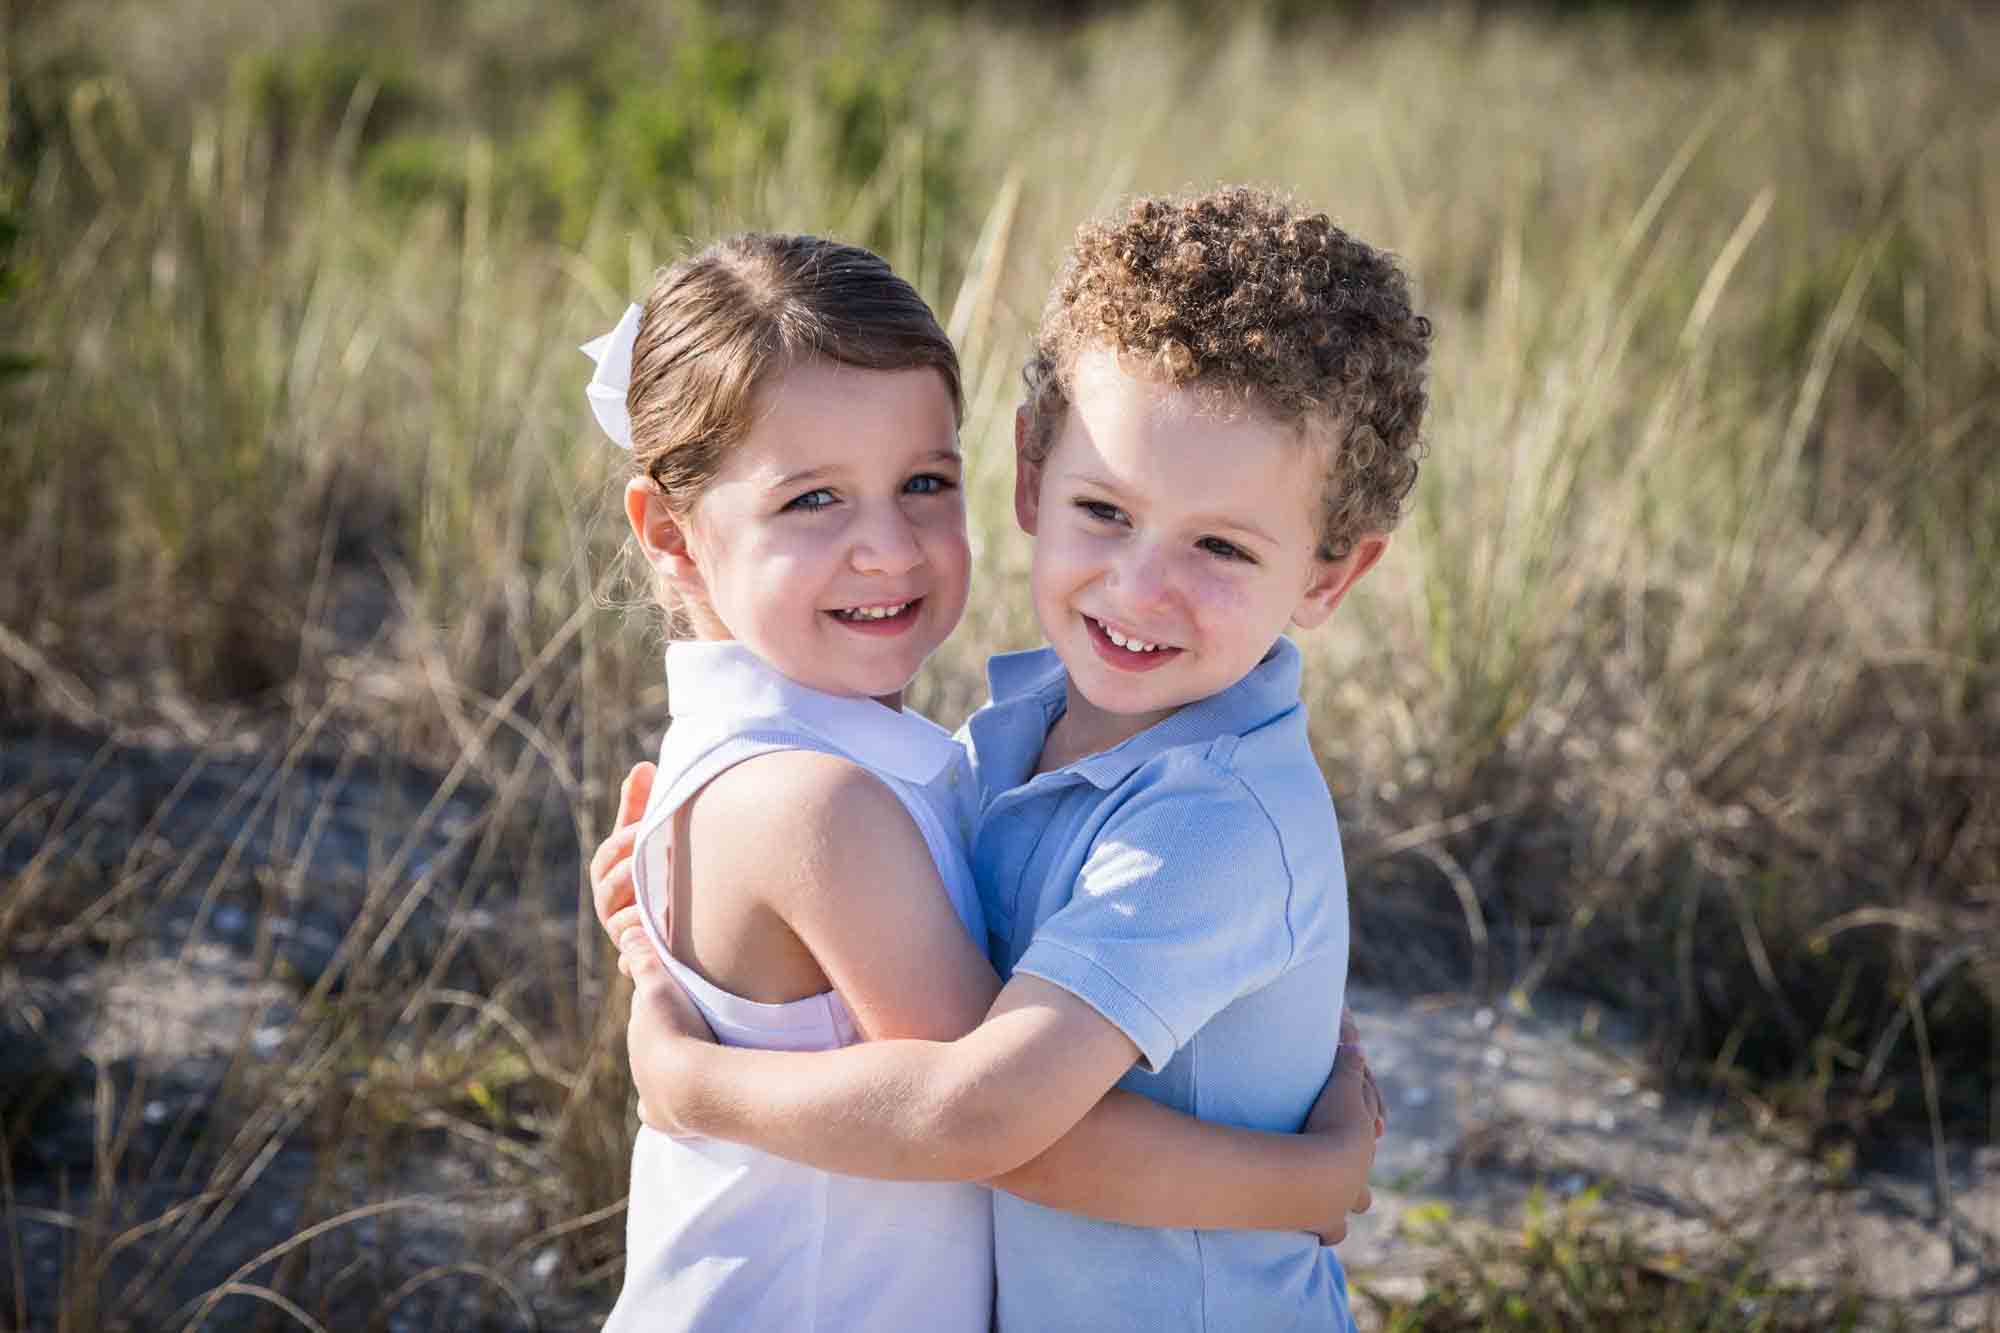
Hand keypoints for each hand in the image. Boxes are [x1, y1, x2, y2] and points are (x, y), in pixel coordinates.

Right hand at [592, 761, 655, 958]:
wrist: (678, 918)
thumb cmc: (656, 865)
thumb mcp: (647, 836)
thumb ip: (641, 805)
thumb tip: (644, 767)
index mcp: (609, 871)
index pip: (608, 855)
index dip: (624, 843)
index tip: (643, 830)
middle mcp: (609, 903)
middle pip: (610, 888)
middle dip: (629, 873)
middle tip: (652, 862)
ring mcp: (621, 931)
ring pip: (620, 923)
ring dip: (637, 912)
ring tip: (656, 900)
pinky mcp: (635, 958)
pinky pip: (632, 956)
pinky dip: (643, 947)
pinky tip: (663, 935)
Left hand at [624, 931, 720, 1132]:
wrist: (692, 1085)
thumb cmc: (679, 1030)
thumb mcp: (660, 984)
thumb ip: (643, 957)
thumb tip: (625, 931)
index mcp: (639, 1029)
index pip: (649, 1010)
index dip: (665, 1001)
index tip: (686, 996)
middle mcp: (637, 1061)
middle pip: (652, 1044)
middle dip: (669, 1036)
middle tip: (698, 1027)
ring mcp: (648, 1092)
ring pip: (654, 1077)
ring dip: (672, 1069)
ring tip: (698, 1062)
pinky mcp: (660, 1117)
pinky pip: (658, 1111)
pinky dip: (666, 1106)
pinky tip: (680, 1105)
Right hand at [1303, 1009, 1385, 1245]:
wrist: (1318, 1171)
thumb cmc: (1328, 1125)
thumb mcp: (1339, 1087)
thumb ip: (1346, 1064)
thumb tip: (1357, 1043)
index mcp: (1362, 1146)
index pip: (1368, 1136)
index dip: (1367, 1129)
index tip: (1367, 1131)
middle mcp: (1358, 1179)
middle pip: (1365, 1185)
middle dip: (1359, 1182)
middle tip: (1348, 1180)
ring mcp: (1343, 1206)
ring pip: (1354, 1210)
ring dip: (1345, 1207)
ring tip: (1329, 1206)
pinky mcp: (1323, 1225)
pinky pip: (1328, 1235)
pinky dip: (1322, 1234)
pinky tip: (1314, 1235)